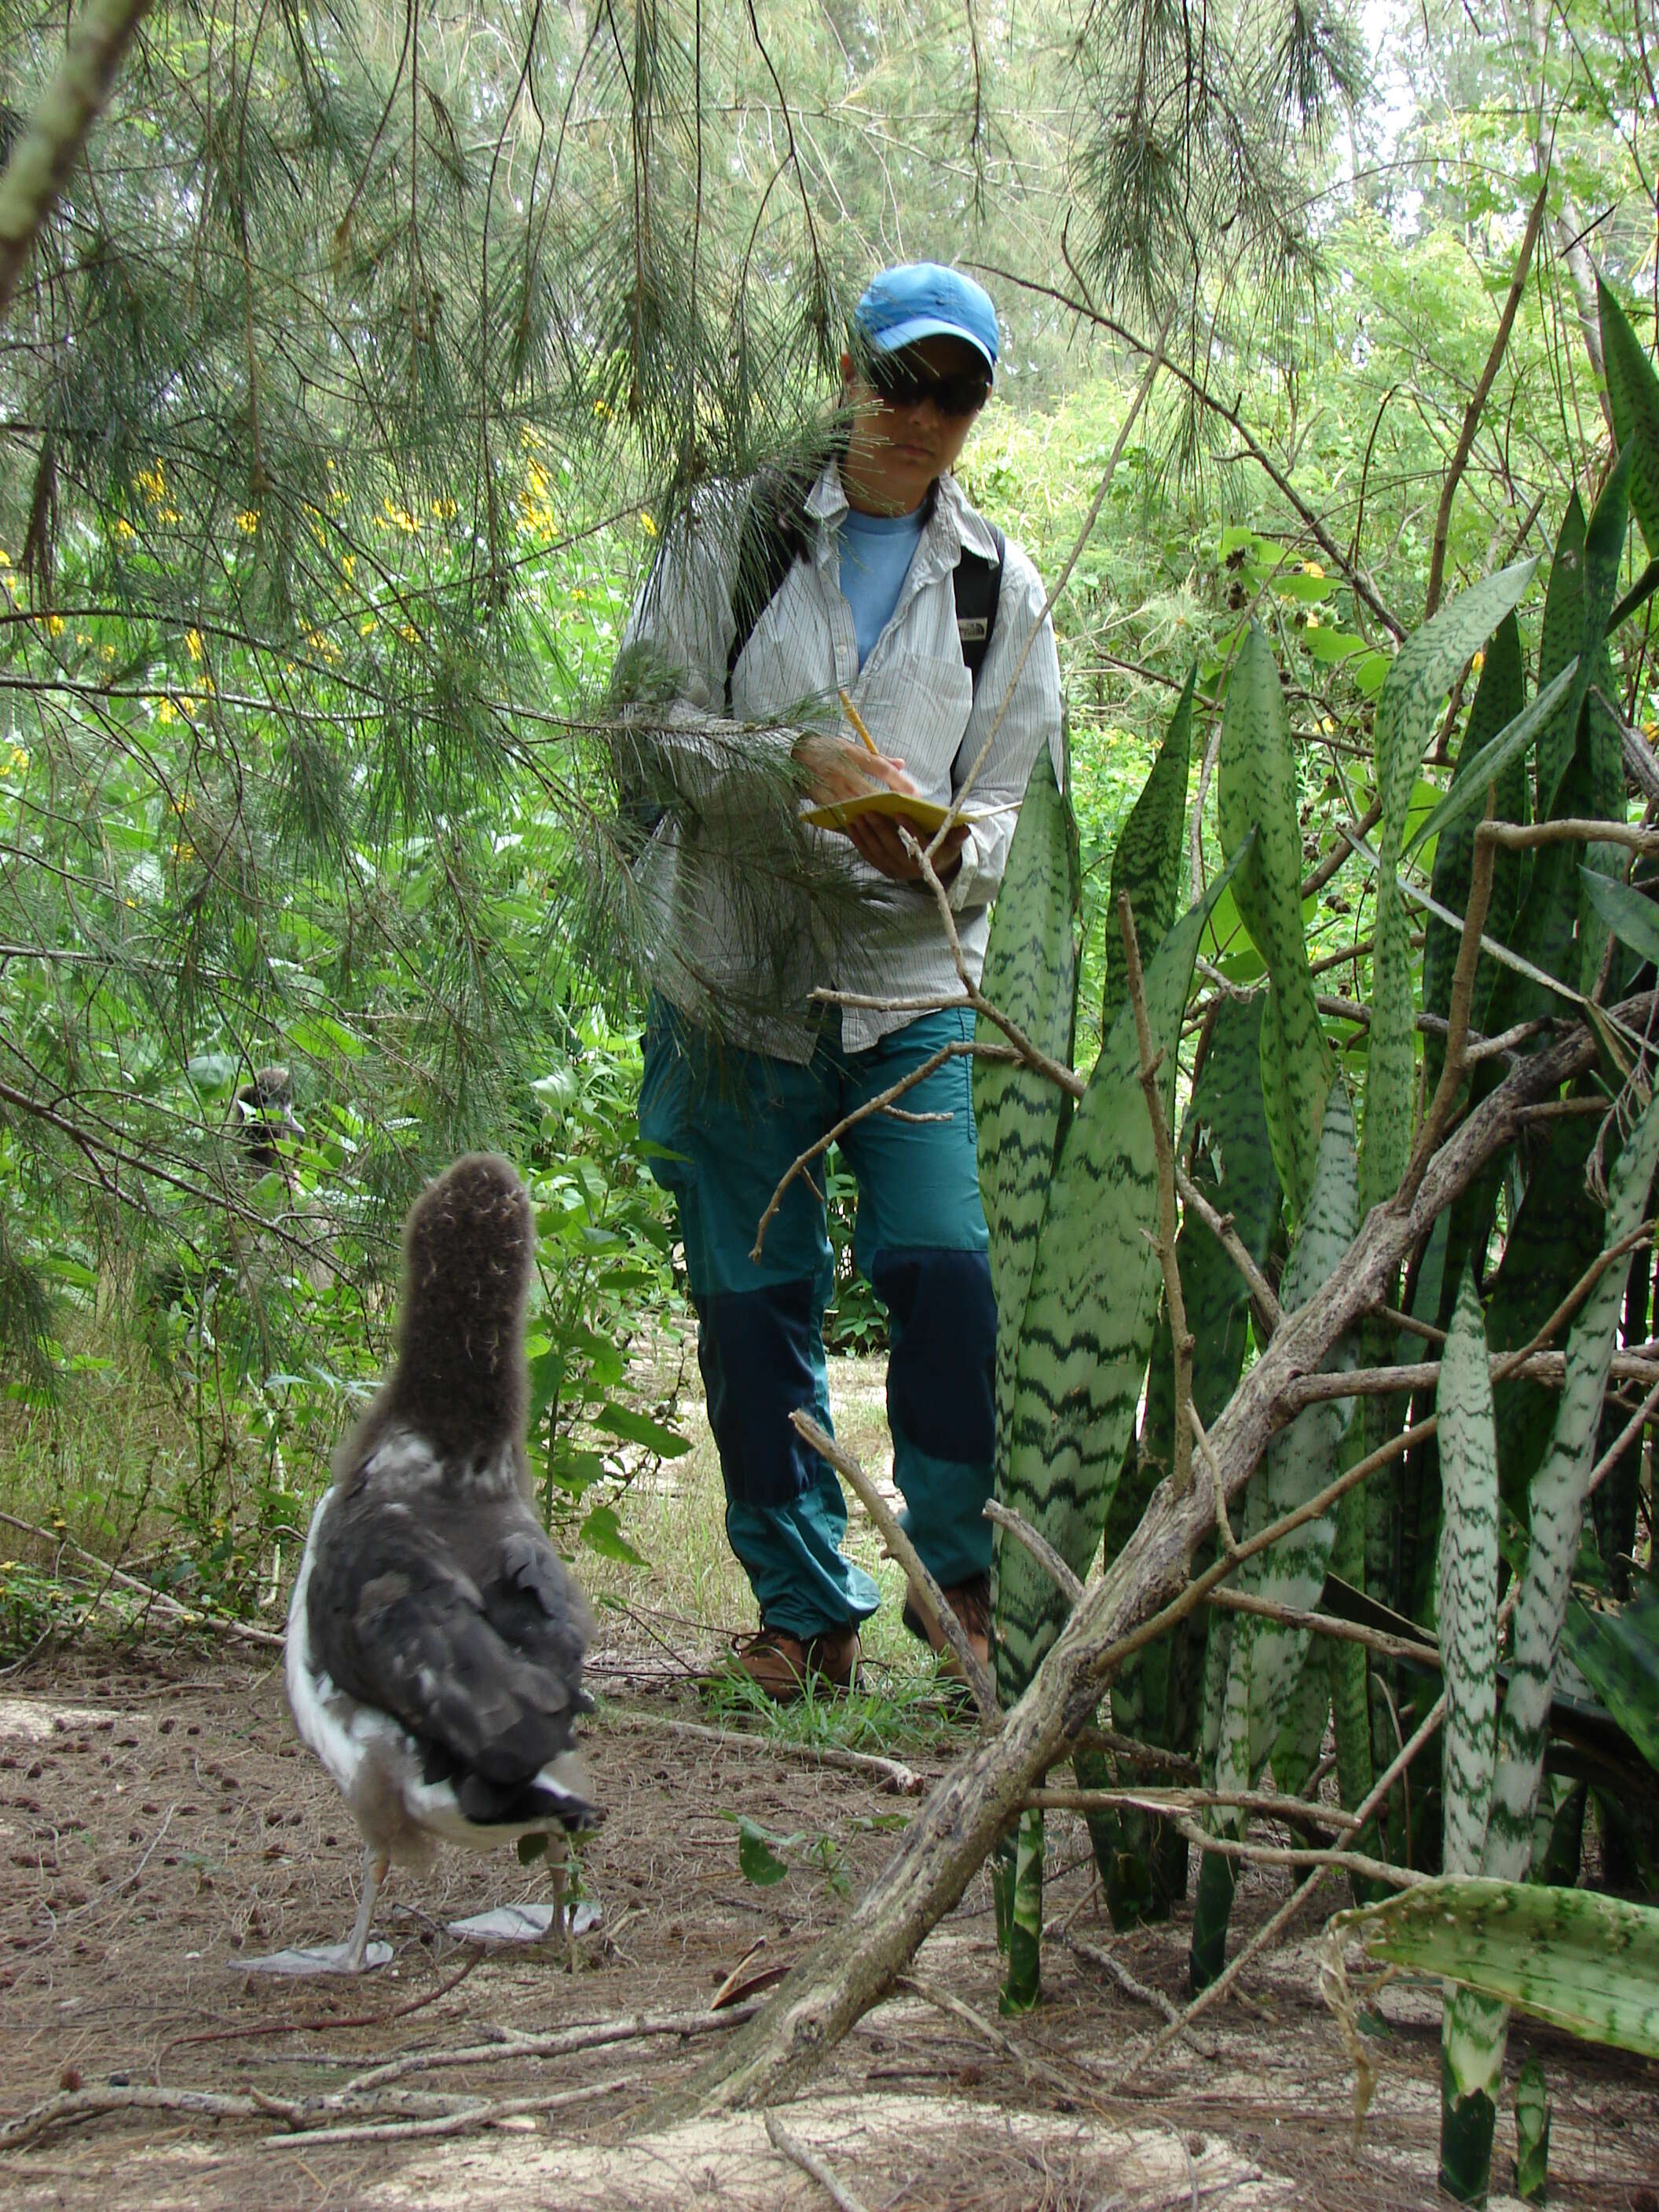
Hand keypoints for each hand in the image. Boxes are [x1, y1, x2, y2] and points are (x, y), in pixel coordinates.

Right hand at [792, 730, 967, 882]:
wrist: (798, 753)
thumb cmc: (831, 750)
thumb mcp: (854, 747)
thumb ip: (879, 758)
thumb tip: (901, 764)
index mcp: (854, 754)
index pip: (882, 769)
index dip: (899, 782)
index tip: (914, 794)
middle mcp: (844, 771)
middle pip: (872, 792)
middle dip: (891, 804)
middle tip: (907, 814)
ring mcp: (832, 787)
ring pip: (859, 805)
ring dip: (876, 815)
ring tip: (893, 824)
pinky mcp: (823, 800)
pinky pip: (843, 814)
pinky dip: (857, 821)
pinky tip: (869, 828)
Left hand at [846, 810, 969, 884]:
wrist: (935, 869)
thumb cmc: (943, 848)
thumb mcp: (953, 842)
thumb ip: (957, 835)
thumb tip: (966, 828)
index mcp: (928, 860)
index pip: (918, 844)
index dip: (908, 828)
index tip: (899, 813)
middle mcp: (910, 869)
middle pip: (892, 847)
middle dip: (879, 828)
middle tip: (869, 811)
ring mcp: (895, 870)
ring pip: (877, 851)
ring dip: (865, 834)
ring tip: (857, 817)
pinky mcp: (884, 870)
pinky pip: (869, 856)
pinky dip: (859, 842)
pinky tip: (852, 828)